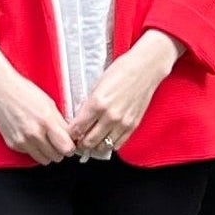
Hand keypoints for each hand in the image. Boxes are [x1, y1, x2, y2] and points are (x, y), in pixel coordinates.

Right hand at [0, 43, 76, 163]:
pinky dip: (34, 149)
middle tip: (58, 141)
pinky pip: (30, 155)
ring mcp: (22, 141)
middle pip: (57, 157)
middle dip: (60, 150)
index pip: (66, 147)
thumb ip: (60, 122)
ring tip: (46, 140)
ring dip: (48, 152)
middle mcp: (34, 134)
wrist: (0, 89)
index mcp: (46, 121)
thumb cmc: (23, 91)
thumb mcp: (49, 103)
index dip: (71, 146)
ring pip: (44, 160)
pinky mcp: (13, 144)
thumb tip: (69, 136)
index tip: (70, 143)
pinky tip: (32, 136)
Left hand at [69, 32, 180, 156]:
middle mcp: (109, 116)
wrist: (145, 69)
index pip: (77, 128)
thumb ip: (88, 103)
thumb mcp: (97, 84)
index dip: (71, 134)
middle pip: (88, 142)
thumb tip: (79, 119)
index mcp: (96, 103)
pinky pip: (118, 145)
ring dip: (95, 145)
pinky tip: (106, 138)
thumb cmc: (121, 71)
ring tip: (92, 140)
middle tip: (79, 140)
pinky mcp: (133, 126)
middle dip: (81, 143)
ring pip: (103, 146)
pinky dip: (110, 144)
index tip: (70, 134)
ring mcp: (122, 123)